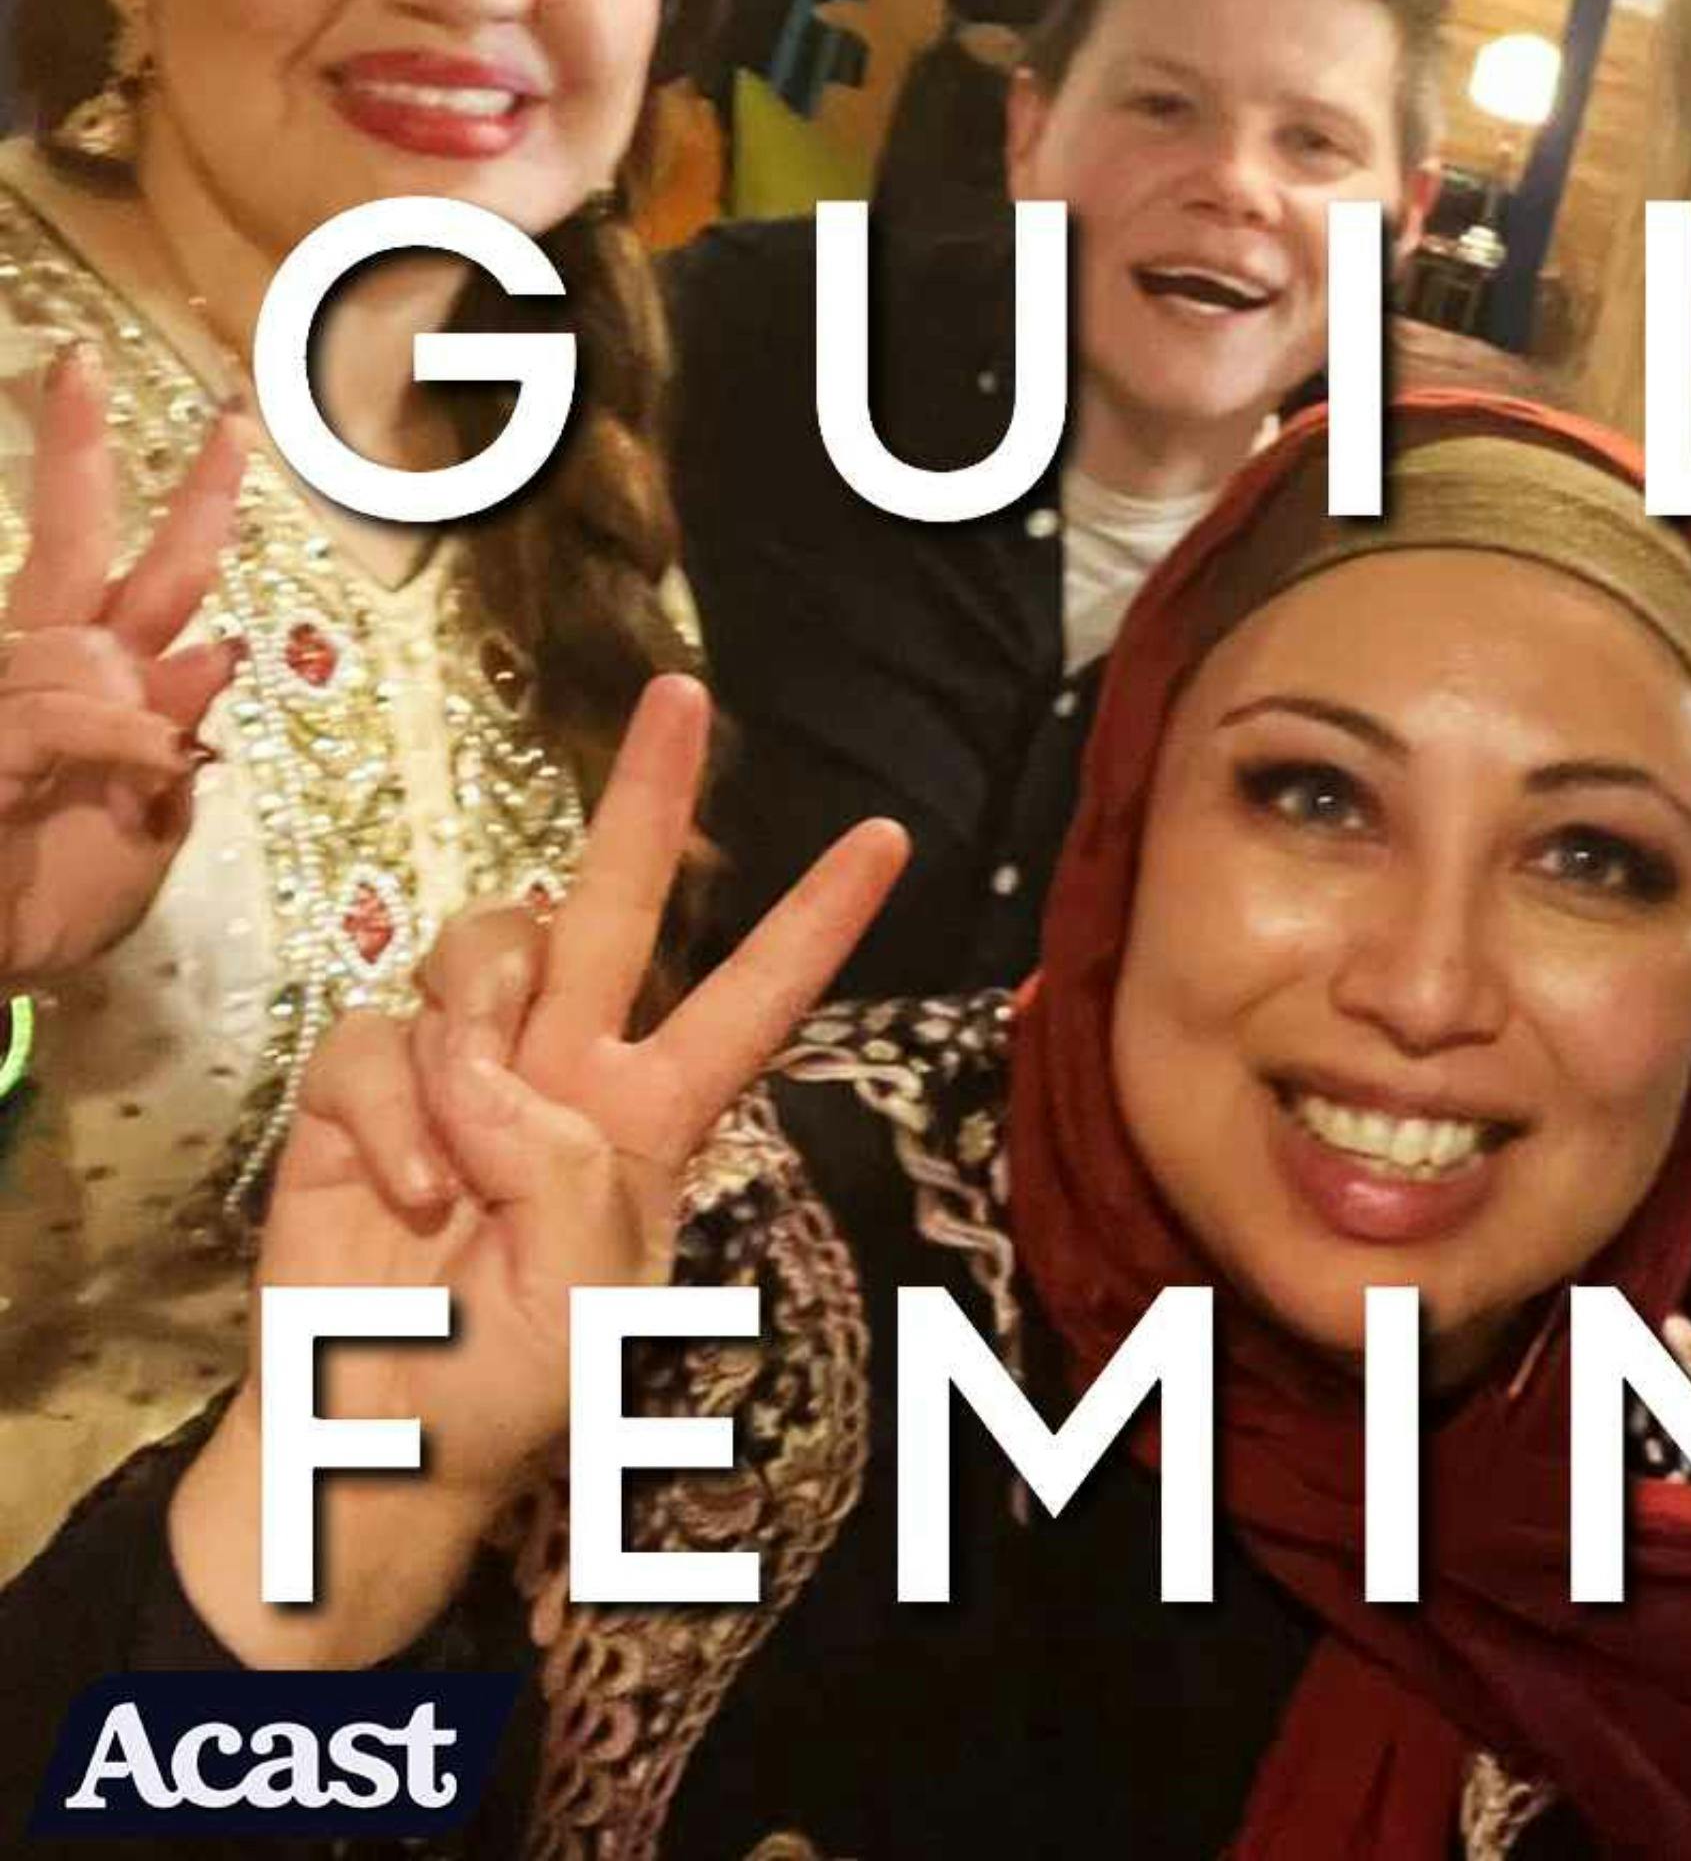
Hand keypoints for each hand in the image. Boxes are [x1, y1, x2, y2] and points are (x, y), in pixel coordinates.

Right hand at [0, 343, 248, 981]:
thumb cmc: (42, 906)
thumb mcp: (143, 835)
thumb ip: (170, 748)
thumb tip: (218, 657)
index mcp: (93, 681)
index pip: (157, 575)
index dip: (198, 510)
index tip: (232, 430)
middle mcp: (42, 669)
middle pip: (77, 539)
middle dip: (85, 449)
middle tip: (90, 361)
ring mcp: (0, 699)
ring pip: (78, 647)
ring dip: (125, 700)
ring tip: (127, 783)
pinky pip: (61, 715)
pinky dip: (114, 731)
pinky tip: (149, 748)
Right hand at [168, 675, 905, 1662]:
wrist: (371, 1439)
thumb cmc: (507, 1384)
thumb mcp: (597, 1291)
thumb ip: (576, 1166)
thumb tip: (496, 1076)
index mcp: (654, 1112)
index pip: (752, 995)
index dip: (816, 919)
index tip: (885, 838)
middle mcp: (565, 1066)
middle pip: (610, 903)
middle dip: (647, 797)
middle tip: (682, 690)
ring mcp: (462, 1068)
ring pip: (484, 951)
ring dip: (472, 1045)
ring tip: (458, 1169)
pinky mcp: (364, 1088)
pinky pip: (379, 1041)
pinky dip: (387, 1119)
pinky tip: (398, 1197)